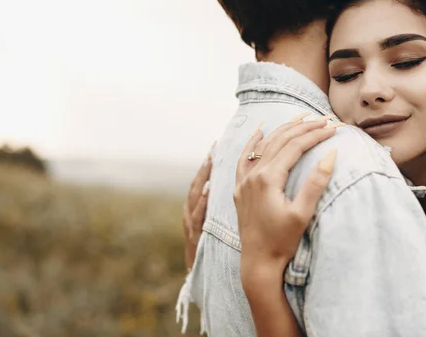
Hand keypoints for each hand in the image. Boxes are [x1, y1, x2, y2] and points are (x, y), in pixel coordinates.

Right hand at [183, 146, 212, 269]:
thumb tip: (235, 187)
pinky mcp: (193, 238)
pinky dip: (201, 204)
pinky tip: (207, 192)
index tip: (218, 145)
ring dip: (201, 178)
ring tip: (210, 162)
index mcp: (198, 209)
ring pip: (194, 197)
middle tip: (214, 148)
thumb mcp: (213, 226)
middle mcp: (191, 214)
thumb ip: (219, 207)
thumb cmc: (213, 250)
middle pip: (197, 184)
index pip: (204, 181)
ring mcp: (191, 226)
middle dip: (205, 166)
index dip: (210, 164)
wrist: (200, 280)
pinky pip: (196, 218)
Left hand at [234, 117, 340, 287]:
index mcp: (268, 179)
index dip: (315, 135)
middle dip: (303, 127)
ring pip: (263, 145)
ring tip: (300, 117)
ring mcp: (244, 181)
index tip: (333, 128)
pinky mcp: (241, 189)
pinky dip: (253, 142)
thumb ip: (315, 183)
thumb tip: (331, 154)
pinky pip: (244, 157)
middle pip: (280, 141)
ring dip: (283, 130)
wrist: (258, 263)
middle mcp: (253, 175)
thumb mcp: (302, 214)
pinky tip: (259, 130)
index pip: (295, 146)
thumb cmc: (282, 242)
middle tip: (324, 119)